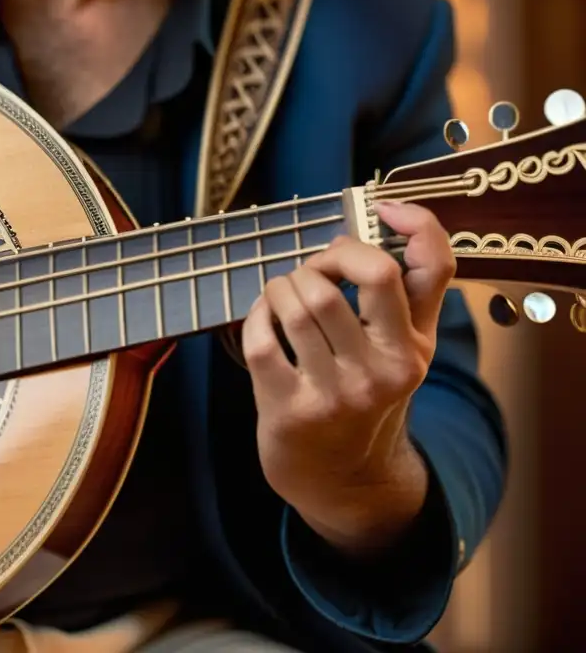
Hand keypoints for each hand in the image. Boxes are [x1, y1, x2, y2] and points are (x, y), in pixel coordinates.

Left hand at [241, 200, 454, 555]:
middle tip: (312, 272)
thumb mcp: (405, 350)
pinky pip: (261, 336)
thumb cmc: (367, 395)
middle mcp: (387, 369)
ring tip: (281, 296)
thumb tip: (395, 213)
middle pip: (362, 273)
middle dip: (326, 257)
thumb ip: (413, 289)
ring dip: (281, 286)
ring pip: (302, 300)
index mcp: (416, 346)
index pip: (431, 267)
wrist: (342, 478)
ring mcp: (338, 392)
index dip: (415, 221)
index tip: (382, 207)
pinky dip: (254, 317)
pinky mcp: (290, 409)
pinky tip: (261, 322)